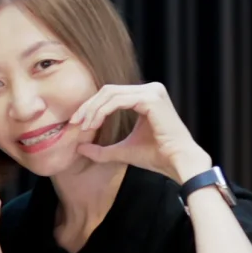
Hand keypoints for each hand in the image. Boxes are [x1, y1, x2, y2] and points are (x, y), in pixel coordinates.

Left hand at [66, 83, 210, 182]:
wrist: (177, 162)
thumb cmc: (156, 156)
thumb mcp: (123, 151)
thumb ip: (102, 150)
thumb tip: (79, 148)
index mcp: (146, 96)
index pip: (111, 94)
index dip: (91, 107)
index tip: (76, 123)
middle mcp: (150, 89)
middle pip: (108, 91)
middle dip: (88, 106)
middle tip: (74, 122)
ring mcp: (152, 91)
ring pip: (110, 94)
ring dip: (93, 110)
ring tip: (83, 126)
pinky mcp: (151, 99)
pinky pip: (118, 101)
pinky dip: (102, 112)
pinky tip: (93, 125)